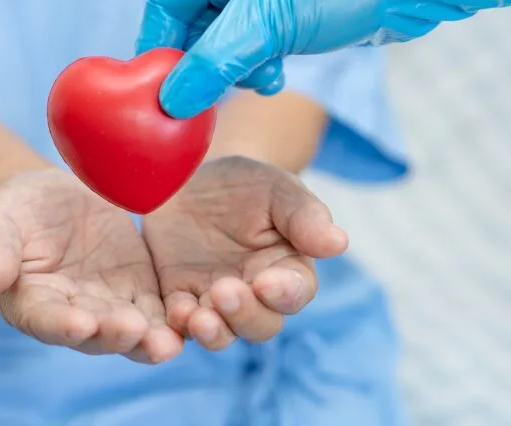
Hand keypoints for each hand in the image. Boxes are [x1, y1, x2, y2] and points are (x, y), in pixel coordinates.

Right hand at [0, 168, 182, 363]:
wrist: (60, 195)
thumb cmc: (19, 209)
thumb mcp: (0, 220)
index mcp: (31, 303)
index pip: (45, 320)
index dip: (62, 325)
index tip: (80, 323)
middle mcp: (72, 317)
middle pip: (94, 334)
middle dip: (114, 335)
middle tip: (133, 330)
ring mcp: (110, 308)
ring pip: (132, 333)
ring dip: (149, 340)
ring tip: (167, 342)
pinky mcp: (142, 294)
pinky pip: (161, 314)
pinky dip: (176, 322)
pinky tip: (195, 320)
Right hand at [136, 0, 510, 118]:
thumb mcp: (266, 23)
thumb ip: (214, 61)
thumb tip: (170, 100)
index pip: (166, 4)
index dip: (157, 46)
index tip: (155, 89)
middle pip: (194, 28)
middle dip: (201, 64)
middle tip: (206, 98)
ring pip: (225, 44)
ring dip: (233, 70)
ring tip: (261, 81)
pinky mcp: (290, 16)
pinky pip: (254, 48)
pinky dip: (258, 68)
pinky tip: (277, 78)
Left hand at [142, 156, 347, 350]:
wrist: (192, 177)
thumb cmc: (246, 185)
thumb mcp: (276, 188)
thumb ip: (305, 215)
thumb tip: (339, 242)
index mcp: (286, 270)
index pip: (294, 292)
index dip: (283, 293)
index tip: (266, 282)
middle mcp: (253, 296)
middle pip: (258, 324)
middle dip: (243, 315)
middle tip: (224, 292)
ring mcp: (213, 302)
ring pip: (219, 333)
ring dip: (210, 331)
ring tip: (197, 317)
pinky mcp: (176, 299)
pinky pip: (176, 325)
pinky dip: (174, 328)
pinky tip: (171, 319)